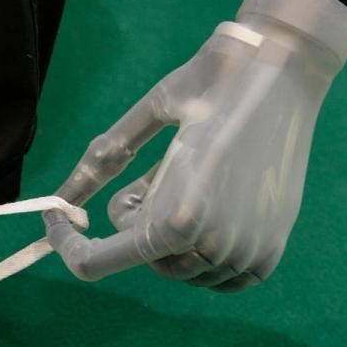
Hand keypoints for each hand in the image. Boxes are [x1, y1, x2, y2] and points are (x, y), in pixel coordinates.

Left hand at [45, 0, 346, 291]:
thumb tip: (58, 197)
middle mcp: (211, 246)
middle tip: (152, 175)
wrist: (289, 69)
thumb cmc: (214, 82)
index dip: (68, 243)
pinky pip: (216, 277)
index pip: (94, 263)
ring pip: (178, 268)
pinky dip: (201, 251)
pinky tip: (210, 207)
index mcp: (175, 218)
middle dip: (134, 222)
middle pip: (140, 259)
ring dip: (170, 233)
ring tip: (191, 179)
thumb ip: (103, 157)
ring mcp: (245, 253)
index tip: (59, 220)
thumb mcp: (151, 111)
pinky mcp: (269, 253)